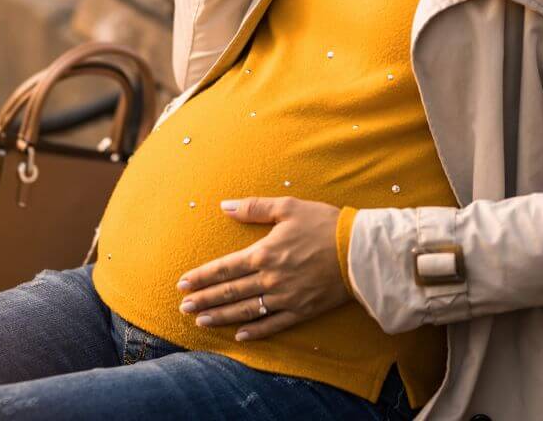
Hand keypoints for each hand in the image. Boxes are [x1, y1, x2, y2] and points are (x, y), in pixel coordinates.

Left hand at [176, 197, 348, 340]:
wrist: (360, 251)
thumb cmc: (324, 225)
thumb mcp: (288, 207)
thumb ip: (254, 208)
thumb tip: (224, 206)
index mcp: (264, 253)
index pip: (225, 268)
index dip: (202, 277)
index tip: (182, 284)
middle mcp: (271, 279)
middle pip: (231, 291)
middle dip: (205, 299)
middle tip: (183, 307)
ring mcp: (286, 298)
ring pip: (247, 310)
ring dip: (222, 316)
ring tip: (201, 322)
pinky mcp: (302, 310)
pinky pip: (274, 325)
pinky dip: (256, 331)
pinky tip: (240, 336)